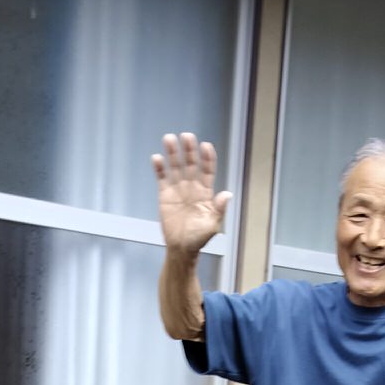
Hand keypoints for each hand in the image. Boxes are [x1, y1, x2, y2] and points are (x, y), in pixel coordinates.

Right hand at [152, 132, 230, 258]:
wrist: (181, 248)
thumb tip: (227, 194)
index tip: (205, 146)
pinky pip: (162, 178)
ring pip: (175, 166)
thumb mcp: (213, 225)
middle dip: (189, 150)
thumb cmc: (199, 238)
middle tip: (186, 136)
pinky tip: (157, 158)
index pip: (207, 170)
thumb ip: (219, 209)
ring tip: (169, 139)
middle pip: (191, 163)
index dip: (207, 158)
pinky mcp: (165, 194)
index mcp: (206, 192)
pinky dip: (159, 168)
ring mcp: (178, 189)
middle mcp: (192, 186)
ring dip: (173, 153)